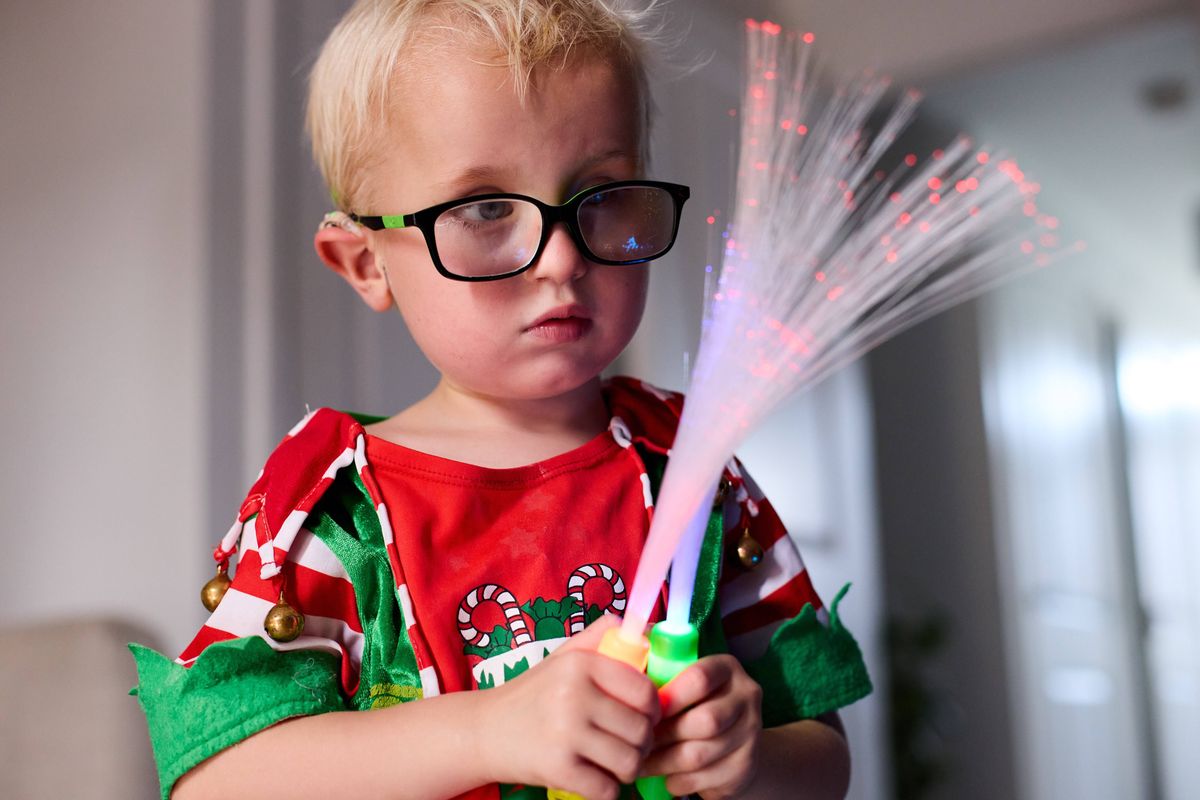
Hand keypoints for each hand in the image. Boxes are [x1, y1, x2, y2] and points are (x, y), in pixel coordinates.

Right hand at [476, 615, 660, 799]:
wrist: (482, 730)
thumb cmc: (532, 694)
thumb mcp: (563, 656)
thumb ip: (601, 636)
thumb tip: (644, 625)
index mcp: (581, 664)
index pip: (645, 691)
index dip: (653, 709)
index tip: (644, 716)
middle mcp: (574, 695)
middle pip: (642, 730)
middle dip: (643, 743)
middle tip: (629, 744)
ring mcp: (565, 734)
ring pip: (629, 762)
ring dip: (629, 768)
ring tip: (615, 762)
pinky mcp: (557, 769)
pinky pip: (607, 789)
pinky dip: (607, 790)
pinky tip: (595, 778)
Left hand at [641, 654, 762, 798]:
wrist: (733, 742)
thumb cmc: (693, 706)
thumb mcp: (683, 685)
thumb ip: (661, 680)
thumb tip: (622, 687)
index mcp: (726, 668)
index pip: (700, 678)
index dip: (669, 696)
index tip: (645, 710)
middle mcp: (746, 696)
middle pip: (705, 721)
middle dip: (664, 735)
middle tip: (637, 742)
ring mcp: (750, 732)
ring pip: (700, 754)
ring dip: (664, 762)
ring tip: (640, 763)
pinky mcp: (745, 766)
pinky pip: (705, 778)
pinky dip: (677, 781)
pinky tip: (663, 777)